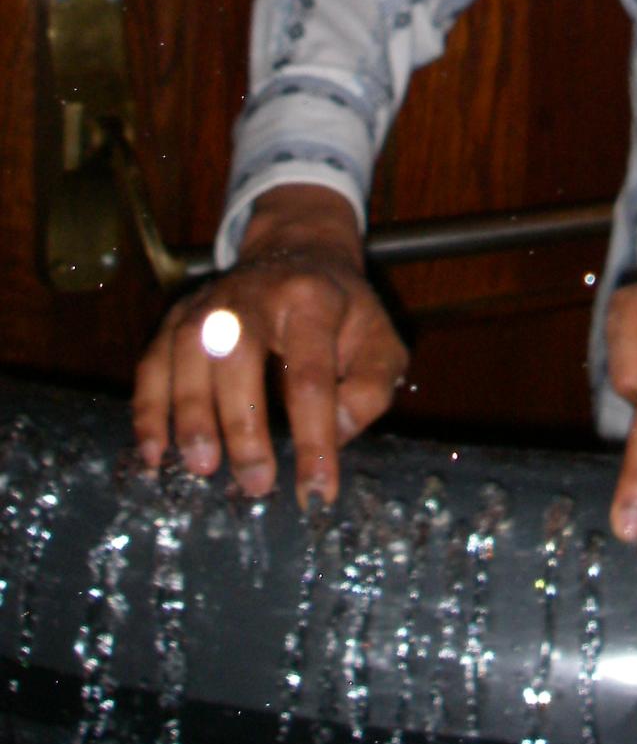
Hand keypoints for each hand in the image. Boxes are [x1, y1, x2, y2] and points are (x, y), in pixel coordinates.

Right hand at [133, 184, 407, 504]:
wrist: (300, 252)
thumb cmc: (344, 312)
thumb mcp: (380, 341)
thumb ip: (371, 389)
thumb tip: (337, 435)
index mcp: (313, 300)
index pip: (312, 373)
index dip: (314, 435)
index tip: (317, 491)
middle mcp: (255, 293)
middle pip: (238, 352)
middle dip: (243, 423)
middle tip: (255, 483)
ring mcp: (211, 301)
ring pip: (189, 352)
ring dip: (190, 415)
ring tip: (203, 468)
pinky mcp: (179, 314)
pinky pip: (153, 360)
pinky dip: (149, 408)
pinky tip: (155, 453)